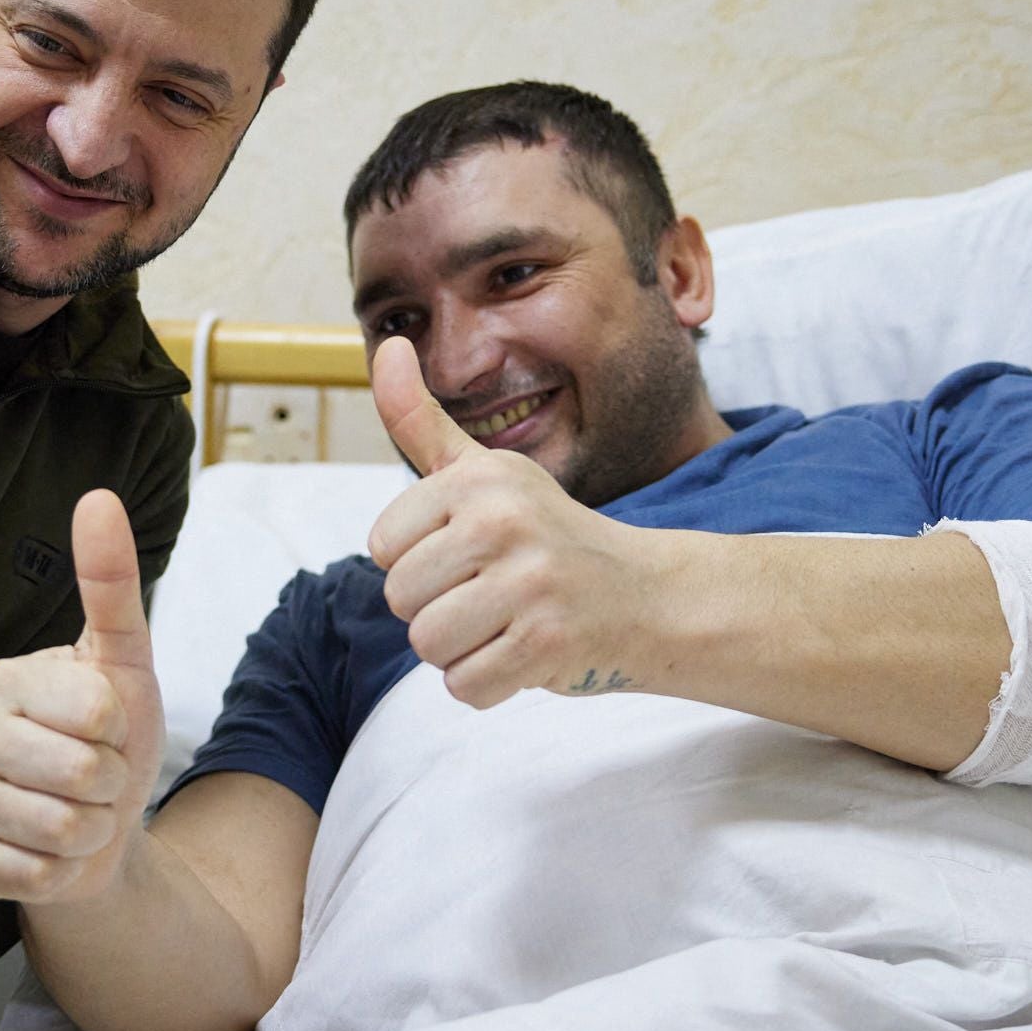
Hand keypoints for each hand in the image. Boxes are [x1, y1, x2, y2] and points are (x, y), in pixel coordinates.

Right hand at [0, 490, 160, 904]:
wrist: (99, 826)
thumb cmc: (111, 739)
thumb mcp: (124, 660)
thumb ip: (110, 582)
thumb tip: (97, 497)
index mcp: (6, 679)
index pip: (96, 711)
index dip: (123, 730)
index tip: (107, 728)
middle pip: (80, 773)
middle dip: (113, 784)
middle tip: (97, 778)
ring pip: (62, 829)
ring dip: (94, 829)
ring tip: (79, 812)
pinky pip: (36, 875)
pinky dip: (66, 870)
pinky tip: (52, 851)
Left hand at [368, 335, 658, 708]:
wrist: (648, 596)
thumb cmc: (549, 536)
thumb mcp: (487, 472)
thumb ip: (423, 421)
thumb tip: (389, 345)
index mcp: (480, 478)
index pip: (383, 548)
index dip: (420, 563)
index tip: (471, 554)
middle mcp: (503, 521)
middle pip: (400, 601)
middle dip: (440, 611)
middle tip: (495, 595)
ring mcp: (529, 582)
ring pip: (428, 645)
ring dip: (462, 651)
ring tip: (508, 623)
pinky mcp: (548, 641)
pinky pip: (466, 686)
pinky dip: (490, 684)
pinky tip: (526, 654)